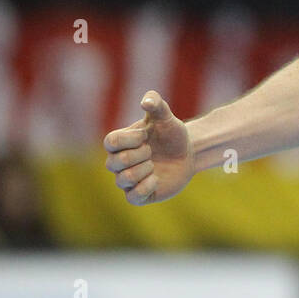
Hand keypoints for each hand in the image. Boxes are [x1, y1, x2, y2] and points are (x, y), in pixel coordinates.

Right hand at [103, 91, 194, 205]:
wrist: (188, 153)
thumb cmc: (171, 134)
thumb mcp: (166, 116)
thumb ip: (156, 103)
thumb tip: (146, 101)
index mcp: (119, 143)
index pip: (110, 142)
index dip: (131, 139)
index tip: (146, 136)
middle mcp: (118, 163)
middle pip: (114, 163)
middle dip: (139, 155)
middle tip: (152, 151)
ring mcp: (127, 180)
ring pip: (124, 180)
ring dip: (144, 170)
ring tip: (154, 165)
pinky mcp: (138, 195)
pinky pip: (133, 197)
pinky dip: (147, 186)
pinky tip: (157, 178)